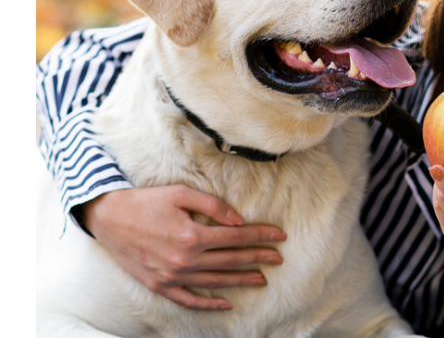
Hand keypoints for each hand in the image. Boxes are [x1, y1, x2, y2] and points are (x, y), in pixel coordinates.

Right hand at [80, 184, 286, 309]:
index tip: (280, 235)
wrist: (109, 218)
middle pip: (231, 260)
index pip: (237, 238)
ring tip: (262, 278)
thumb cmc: (147, 201)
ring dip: (241, 280)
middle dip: (258, 258)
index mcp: (192, 235)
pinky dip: (209, 304)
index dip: (261, 236)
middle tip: (279, 257)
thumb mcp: (181, 193)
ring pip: (216, 281)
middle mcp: (184, 259)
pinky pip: (189, 300)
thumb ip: (213, 206)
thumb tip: (239, 221)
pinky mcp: (160, 285)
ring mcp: (172, 276)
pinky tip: (227, 304)